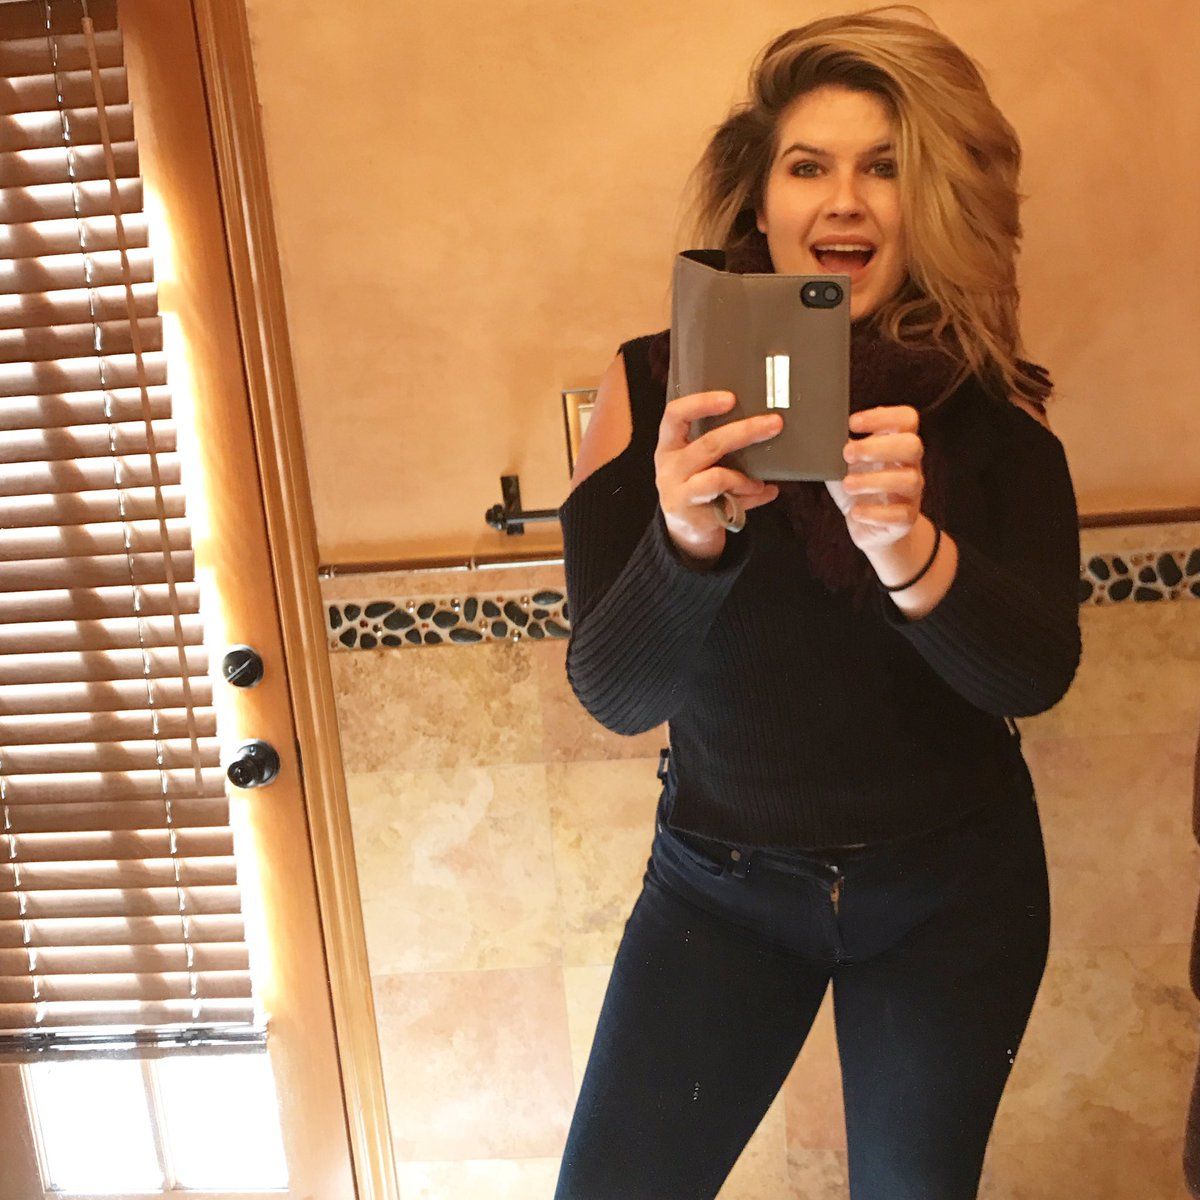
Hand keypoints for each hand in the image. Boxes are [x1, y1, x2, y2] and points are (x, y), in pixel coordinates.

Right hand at [655, 390, 781, 564]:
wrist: (685, 530)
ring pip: (718, 475)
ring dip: (745, 477)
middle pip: (709, 443)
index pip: (675, 415)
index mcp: (670, 444)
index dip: (701, 403)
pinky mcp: (691, 513)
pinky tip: (761, 493)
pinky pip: (726, 500)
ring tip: (759, 482)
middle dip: (745, 431)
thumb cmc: (699, 485)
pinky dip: (748, 495)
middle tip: (774, 423)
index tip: (731, 398)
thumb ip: (723, 445)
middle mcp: (669, 465)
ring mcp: (678, 490)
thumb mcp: (702, 462)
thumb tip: (768, 426)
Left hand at [825, 405, 924, 552]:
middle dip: (877, 447)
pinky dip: (874, 513)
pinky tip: (855, 512)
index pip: (906, 419)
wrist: (871, 528)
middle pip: (912, 445)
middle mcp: (909, 466)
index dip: (883, 417)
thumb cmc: (858, 488)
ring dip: (873, 480)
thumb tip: (816, 429)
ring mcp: (910, 494)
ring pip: (908, 480)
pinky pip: (899, 515)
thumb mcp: (844, 464)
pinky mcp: (905, 520)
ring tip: (848, 484)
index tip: (852, 423)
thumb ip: (837, 446)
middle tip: (847, 454)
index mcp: (896, 445)